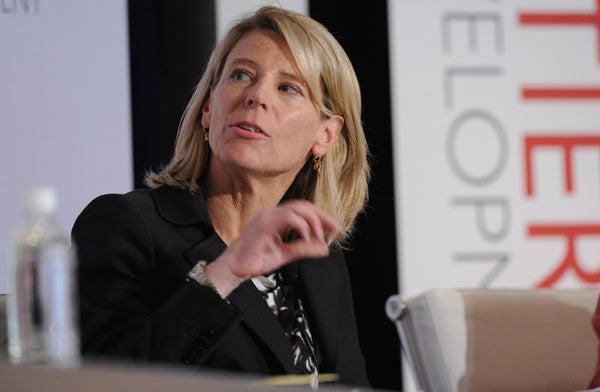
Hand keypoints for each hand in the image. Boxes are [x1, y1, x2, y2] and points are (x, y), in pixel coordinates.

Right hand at [205, 199, 340, 296]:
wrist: (234, 270)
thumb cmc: (253, 261)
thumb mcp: (284, 255)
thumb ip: (303, 249)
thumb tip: (324, 248)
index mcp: (275, 217)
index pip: (303, 210)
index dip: (321, 218)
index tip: (334, 230)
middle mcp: (271, 212)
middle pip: (304, 205)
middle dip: (322, 217)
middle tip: (335, 230)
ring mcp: (267, 216)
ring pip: (298, 208)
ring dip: (314, 221)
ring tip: (321, 237)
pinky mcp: (263, 223)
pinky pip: (288, 217)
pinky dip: (302, 226)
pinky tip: (307, 238)